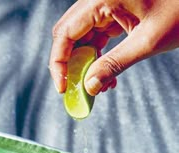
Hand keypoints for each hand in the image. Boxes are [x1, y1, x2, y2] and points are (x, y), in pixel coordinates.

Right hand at [49, 0, 178, 95]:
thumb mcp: (147, 41)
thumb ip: (115, 64)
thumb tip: (89, 87)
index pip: (65, 32)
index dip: (59, 63)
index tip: (63, 88)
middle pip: (69, 35)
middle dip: (71, 66)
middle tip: (76, 90)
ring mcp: (106, 4)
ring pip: (82, 38)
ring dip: (86, 65)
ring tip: (98, 88)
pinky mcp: (114, 12)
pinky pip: (97, 38)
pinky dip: (98, 58)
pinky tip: (107, 77)